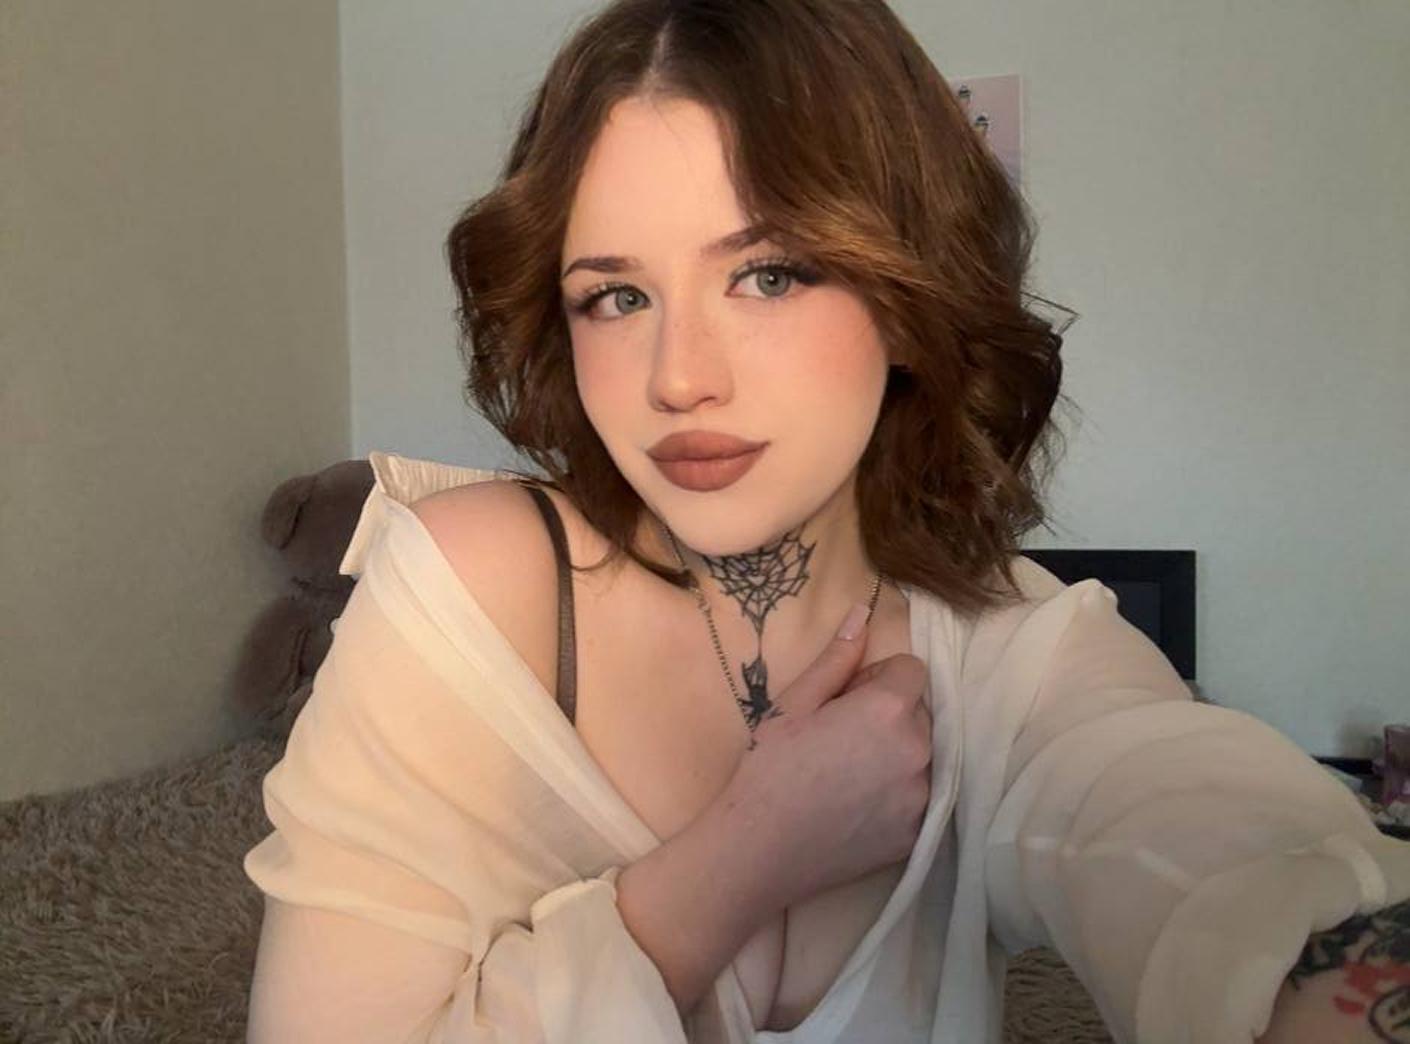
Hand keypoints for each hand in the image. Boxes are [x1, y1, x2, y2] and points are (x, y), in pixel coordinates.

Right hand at [711, 606, 932, 915]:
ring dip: (895, 753)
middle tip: (839, 737)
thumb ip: (837, 658)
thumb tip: (863, 613)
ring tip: (846, 774)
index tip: (844, 700)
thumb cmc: (769, 768)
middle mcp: (919, 750)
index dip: (877, 678)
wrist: (758, 851)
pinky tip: (854, 804)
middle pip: (919, 712)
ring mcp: (922, 797)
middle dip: (888, 714)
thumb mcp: (794, 703)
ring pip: (921, 754)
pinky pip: (918, 796)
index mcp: (888, 710)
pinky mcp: (917, 833)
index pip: (911, 670)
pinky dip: (896, 793)